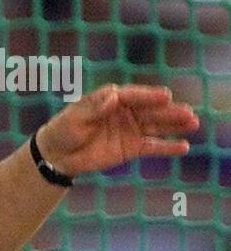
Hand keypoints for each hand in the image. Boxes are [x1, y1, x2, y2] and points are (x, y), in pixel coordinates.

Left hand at [36, 84, 200, 176]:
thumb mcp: (74, 118)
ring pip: (155, 126)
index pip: (132, 96)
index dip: (148, 96)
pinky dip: (167, 147)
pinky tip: (183, 146)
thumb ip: (94, 109)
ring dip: (174, 125)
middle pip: (149, 110)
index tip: (165, 96)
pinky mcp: (131, 147)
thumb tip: (114, 97)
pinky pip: (152, 146)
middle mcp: (125, 111)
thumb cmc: (63, 130)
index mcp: (110, 99)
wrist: (57, 155)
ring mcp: (130, 129)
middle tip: (187, 112)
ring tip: (193, 123)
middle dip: (168, 111)